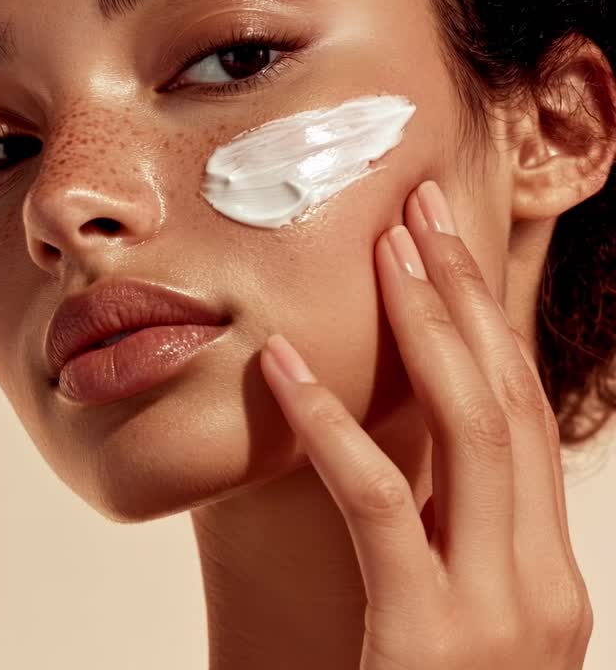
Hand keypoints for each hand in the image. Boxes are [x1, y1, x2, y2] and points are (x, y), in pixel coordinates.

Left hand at [258, 181, 593, 668]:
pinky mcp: (432, 638)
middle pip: (506, 404)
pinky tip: (286, 368)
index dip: (487, 325)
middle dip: (466, 296)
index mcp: (548, 576)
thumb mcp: (441, 625)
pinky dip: (333, 429)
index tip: (447, 244)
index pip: (521, 423)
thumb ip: (432, 550)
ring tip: (385, 247)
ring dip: (425, 330)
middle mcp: (544, 583)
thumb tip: (382, 459)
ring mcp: (501, 613)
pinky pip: (380, 507)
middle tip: (422, 207)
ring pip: (471, 435)